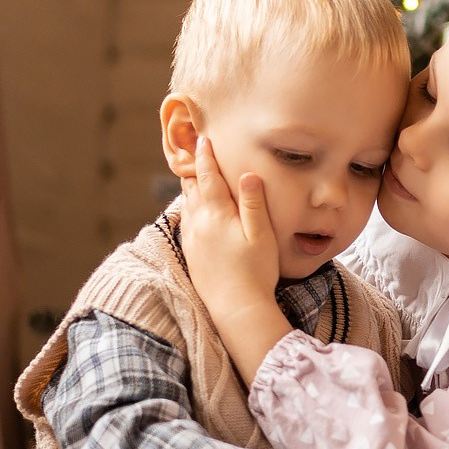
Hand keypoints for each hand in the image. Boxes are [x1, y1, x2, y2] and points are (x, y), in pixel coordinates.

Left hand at [179, 136, 286, 382]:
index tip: (203, 139)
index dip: (205, 157)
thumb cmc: (255, 271)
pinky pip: (187, 222)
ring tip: (192, 175)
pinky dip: (189, 207)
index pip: (207, 177)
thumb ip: (253, 202)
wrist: (235, 309)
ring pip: (187, 204)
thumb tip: (246, 173)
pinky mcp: (191, 254)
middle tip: (192, 150)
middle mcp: (198, 224)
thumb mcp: (261, 234)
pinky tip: (194, 210)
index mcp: (216, 214)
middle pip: (191, 187)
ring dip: (190, 187)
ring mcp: (192, 240)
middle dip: (193, 168)